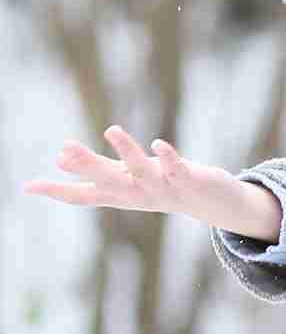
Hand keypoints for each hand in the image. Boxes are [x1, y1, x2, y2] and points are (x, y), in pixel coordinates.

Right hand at [22, 125, 282, 240]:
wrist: (211, 204)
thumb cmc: (161, 186)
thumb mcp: (125, 179)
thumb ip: (94, 170)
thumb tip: (59, 157)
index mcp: (119, 194)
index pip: (82, 195)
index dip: (55, 189)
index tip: (27, 185)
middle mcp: (137, 195)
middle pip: (107, 182)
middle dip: (86, 165)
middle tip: (64, 148)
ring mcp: (162, 189)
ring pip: (140, 172)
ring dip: (127, 151)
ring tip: (111, 129)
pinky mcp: (187, 180)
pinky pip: (175, 169)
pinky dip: (167, 157)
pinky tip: (158, 144)